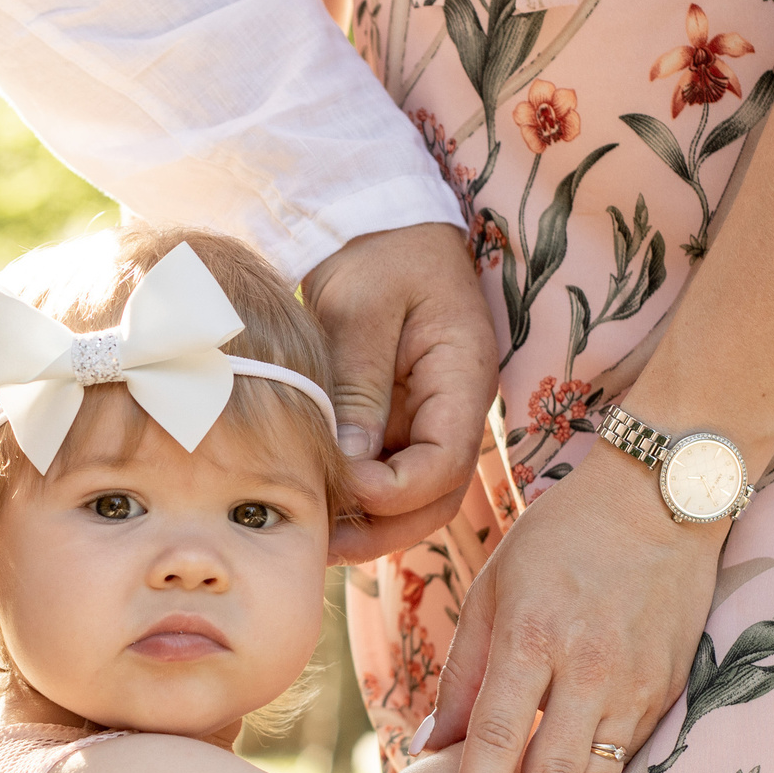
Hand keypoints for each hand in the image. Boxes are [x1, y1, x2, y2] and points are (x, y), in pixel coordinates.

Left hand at [301, 223, 496, 562]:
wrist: (381, 226)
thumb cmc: (378, 253)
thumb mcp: (361, 308)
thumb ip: (358, 385)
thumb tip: (347, 460)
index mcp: (464, 378)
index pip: (446, 463)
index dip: (395, 490)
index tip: (342, 486)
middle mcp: (456, 411)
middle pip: (436, 498)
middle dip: (382, 530)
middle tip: (319, 546)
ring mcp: (429, 421)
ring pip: (412, 499)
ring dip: (366, 525)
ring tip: (308, 534)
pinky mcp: (400, 424)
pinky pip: (386, 476)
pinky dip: (354, 500)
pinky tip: (311, 505)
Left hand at [424, 443, 725, 772]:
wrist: (662, 496)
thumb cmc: (559, 539)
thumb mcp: (494, 590)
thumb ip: (464, 674)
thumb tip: (427, 751)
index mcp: (532, 635)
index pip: (497, 740)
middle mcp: (588, 666)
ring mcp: (637, 682)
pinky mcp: (670, 689)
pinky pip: (629, 763)